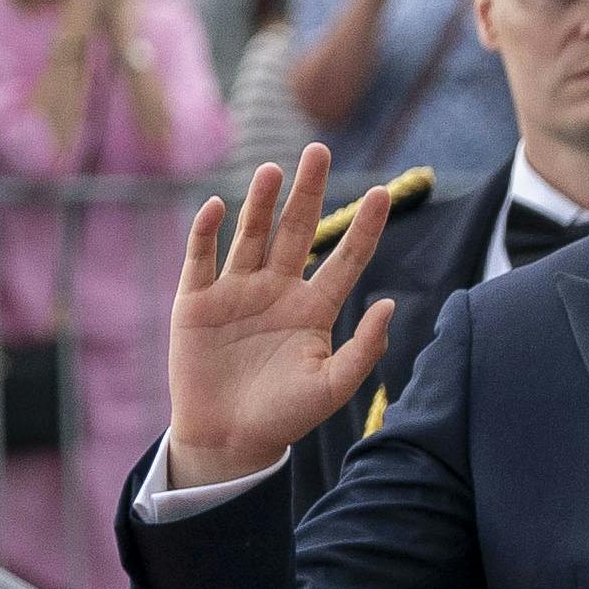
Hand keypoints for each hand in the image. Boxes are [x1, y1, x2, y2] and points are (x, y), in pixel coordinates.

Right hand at [165, 147, 393, 491]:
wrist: (229, 438)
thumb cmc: (286, 415)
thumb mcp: (334, 386)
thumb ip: (365, 347)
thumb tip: (392, 303)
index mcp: (315, 308)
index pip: (346, 258)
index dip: (365, 226)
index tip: (385, 193)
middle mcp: (278, 290)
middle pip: (297, 230)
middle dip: (308, 191)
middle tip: (320, 150)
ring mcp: (236, 292)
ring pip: (251, 235)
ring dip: (261, 202)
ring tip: (274, 169)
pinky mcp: (196, 301)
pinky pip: (201, 258)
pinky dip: (209, 232)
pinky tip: (220, 206)